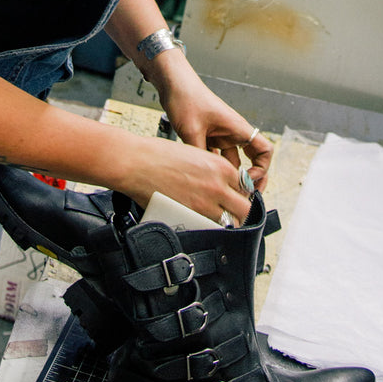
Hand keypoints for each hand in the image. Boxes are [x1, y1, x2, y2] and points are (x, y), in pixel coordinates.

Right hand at [125, 135, 255, 226]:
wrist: (137, 163)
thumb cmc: (159, 155)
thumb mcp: (196, 154)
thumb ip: (213, 169)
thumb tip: (222, 183)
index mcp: (221, 167)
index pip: (246, 187)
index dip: (241, 193)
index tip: (236, 196)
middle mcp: (218, 185)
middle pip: (245, 208)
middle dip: (240, 210)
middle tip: (232, 210)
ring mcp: (204, 203)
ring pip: (230, 221)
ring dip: (226, 220)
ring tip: (216, 217)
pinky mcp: (189, 216)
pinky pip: (209, 227)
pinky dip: (208, 226)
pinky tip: (201, 221)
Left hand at [151, 54, 272, 195]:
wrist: (174, 85)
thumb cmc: (186, 98)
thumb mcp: (191, 130)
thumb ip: (200, 155)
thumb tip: (204, 178)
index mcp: (238, 128)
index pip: (265, 151)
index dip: (261, 169)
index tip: (247, 181)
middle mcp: (234, 132)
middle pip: (254, 158)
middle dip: (252, 177)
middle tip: (245, 194)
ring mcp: (223, 135)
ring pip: (234, 160)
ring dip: (231, 174)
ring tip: (223, 190)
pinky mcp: (211, 137)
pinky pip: (219, 156)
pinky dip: (217, 168)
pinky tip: (207, 178)